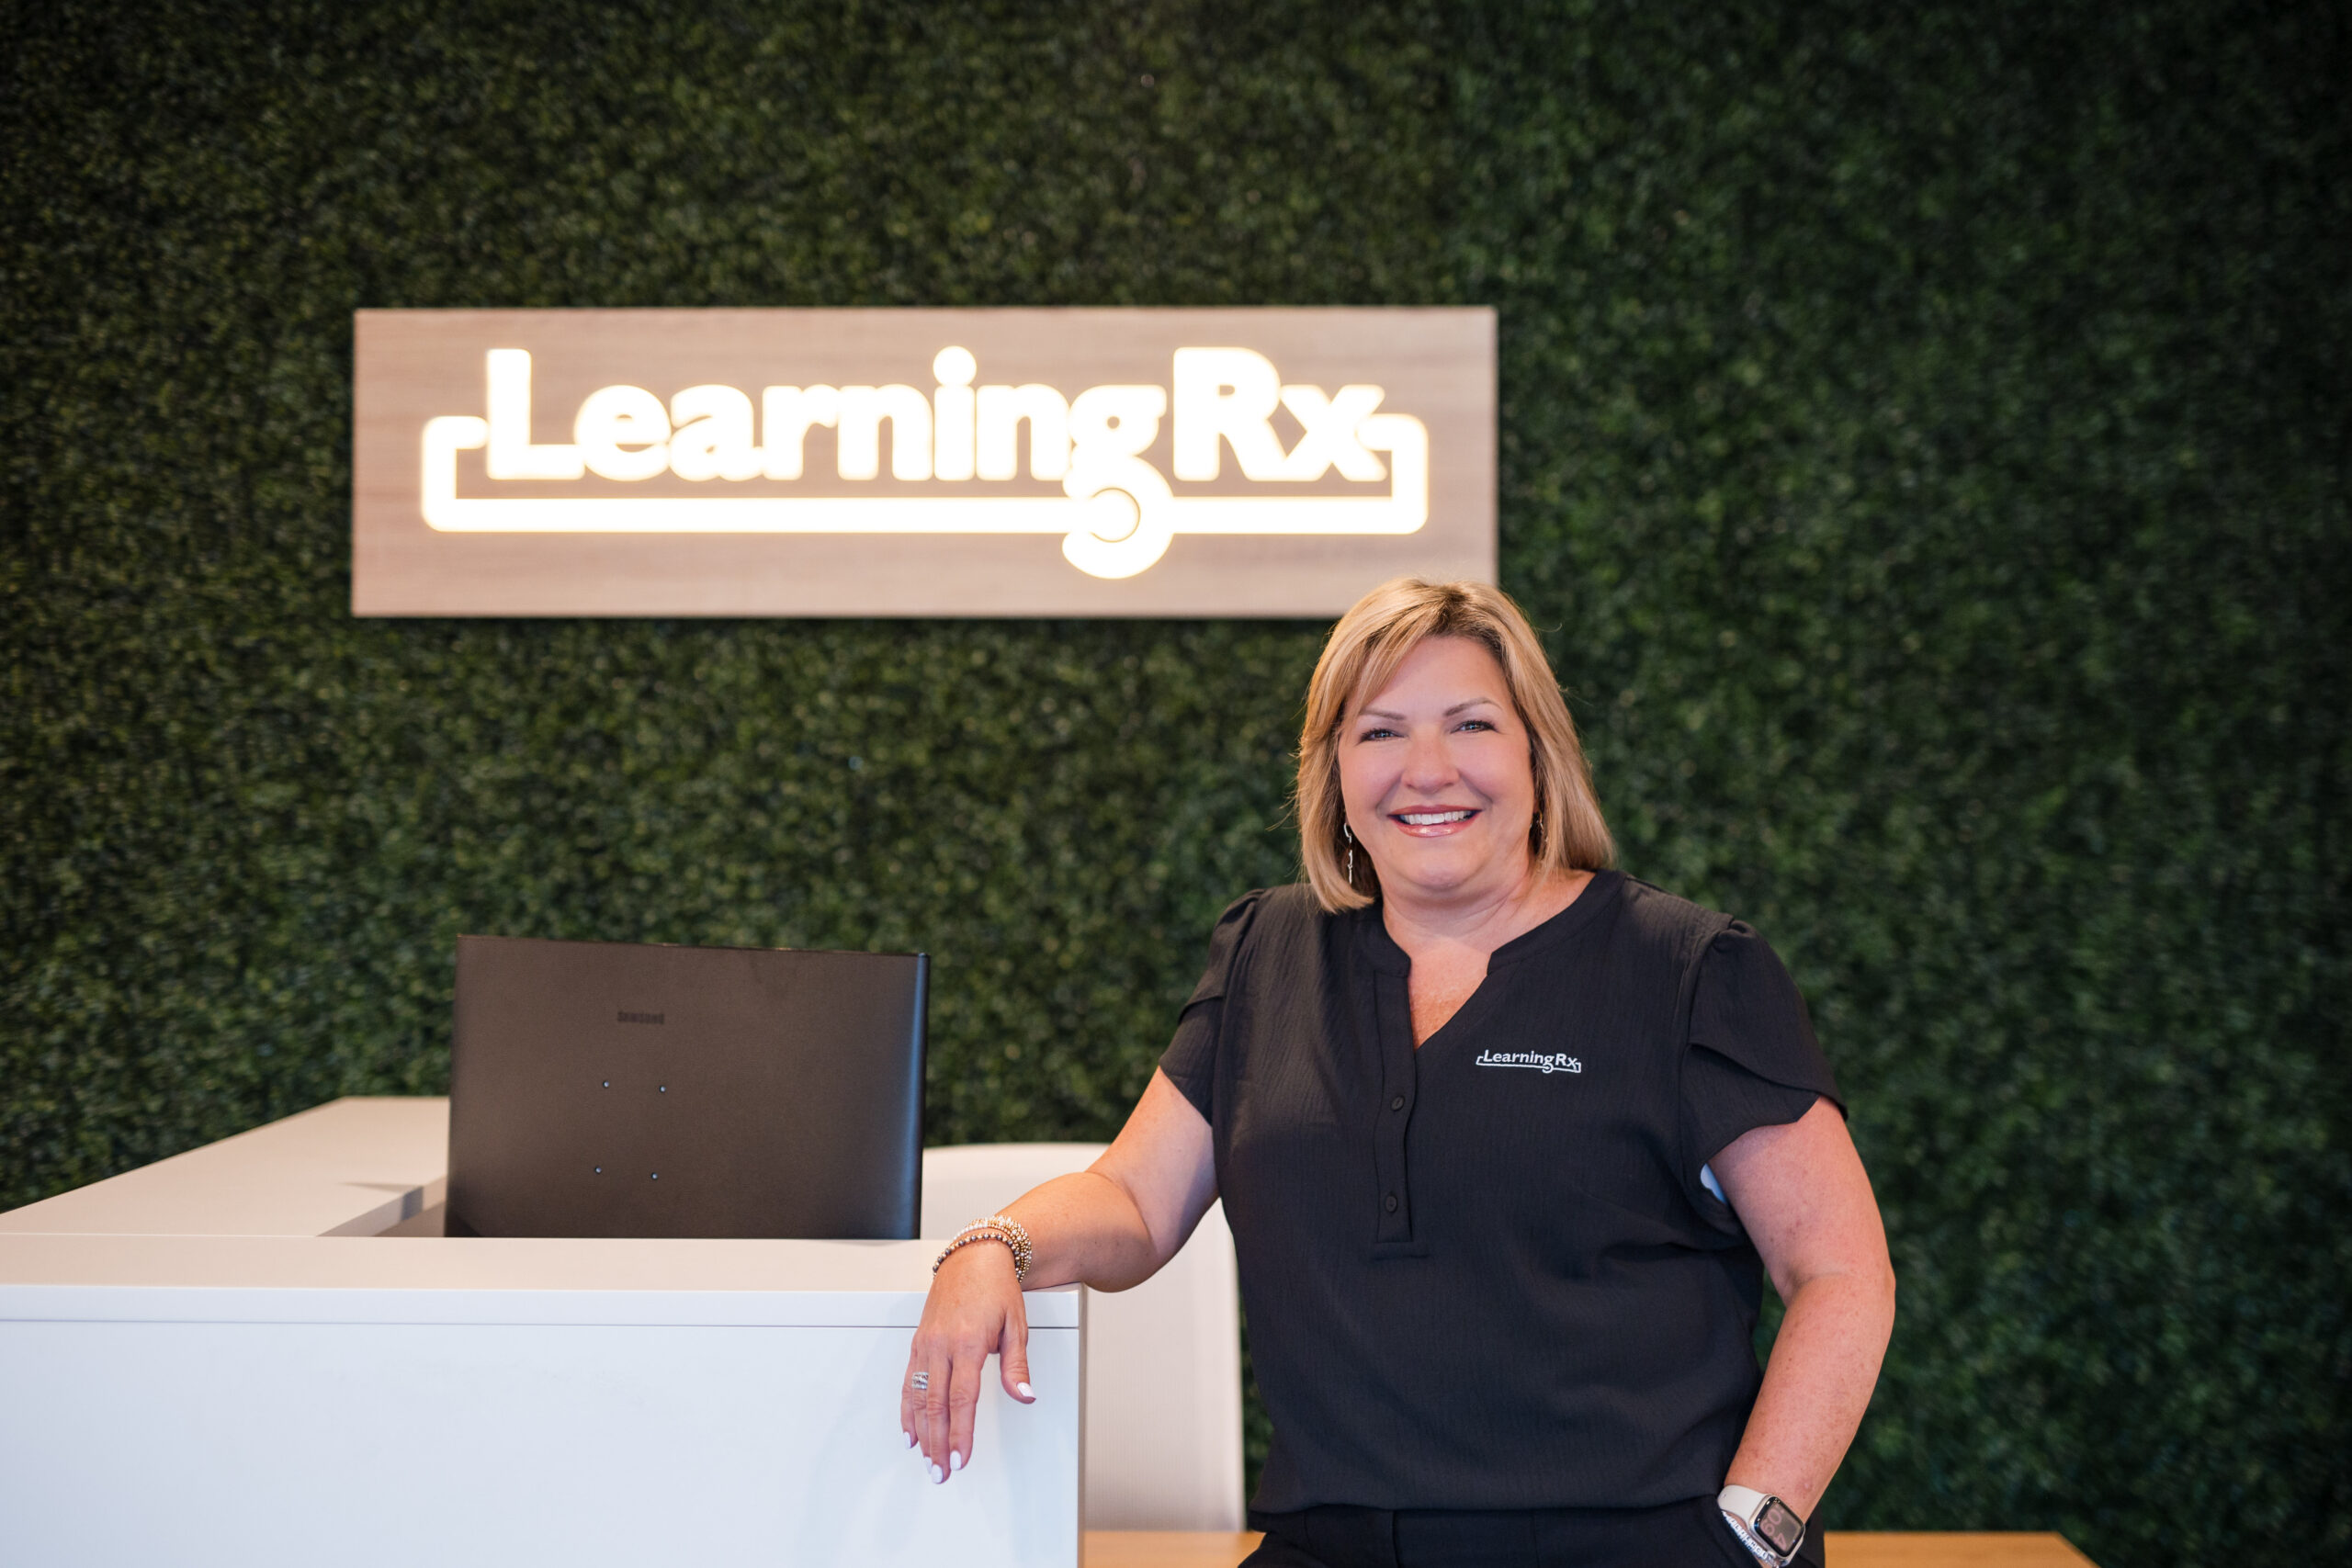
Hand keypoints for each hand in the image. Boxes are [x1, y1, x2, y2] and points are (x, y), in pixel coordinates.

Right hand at [900, 1238, 1036, 1481]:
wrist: (974, 1258)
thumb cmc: (996, 1289)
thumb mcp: (1017, 1325)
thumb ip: (1017, 1366)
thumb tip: (1025, 1396)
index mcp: (968, 1342)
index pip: (962, 1399)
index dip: (959, 1433)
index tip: (960, 1458)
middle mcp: (942, 1345)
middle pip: (936, 1405)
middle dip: (937, 1443)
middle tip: (940, 1472)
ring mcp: (926, 1344)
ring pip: (918, 1397)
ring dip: (921, 1433)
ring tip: (925, 1460)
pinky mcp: (918, 1343)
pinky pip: (908, 1382)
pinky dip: (907, 1410)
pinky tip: (910, 1431)